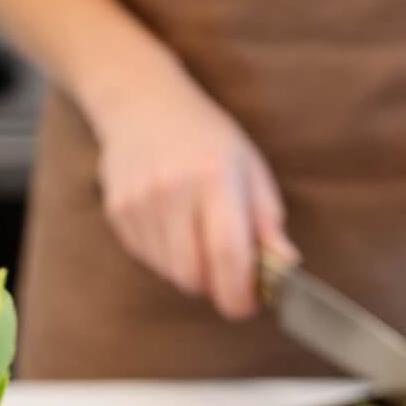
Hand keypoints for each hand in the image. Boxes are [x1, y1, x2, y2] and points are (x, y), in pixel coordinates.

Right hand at [93, 60, 296, 318]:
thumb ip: (268, 223)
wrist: (142, 102)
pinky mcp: (118, 213)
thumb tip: (287, 267)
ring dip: (191, 271)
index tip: (248, 304)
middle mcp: (172, 192)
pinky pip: (149, 261)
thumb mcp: (250, 170)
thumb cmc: (207, 139)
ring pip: (171, 274)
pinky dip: (167, 258)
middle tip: (227, 271)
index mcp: (214, 179)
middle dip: (215, 286)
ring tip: (198, 237)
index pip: (227, 256)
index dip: (239, 294)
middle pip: (194, 277)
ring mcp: (140, 203)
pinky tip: (173, 225)